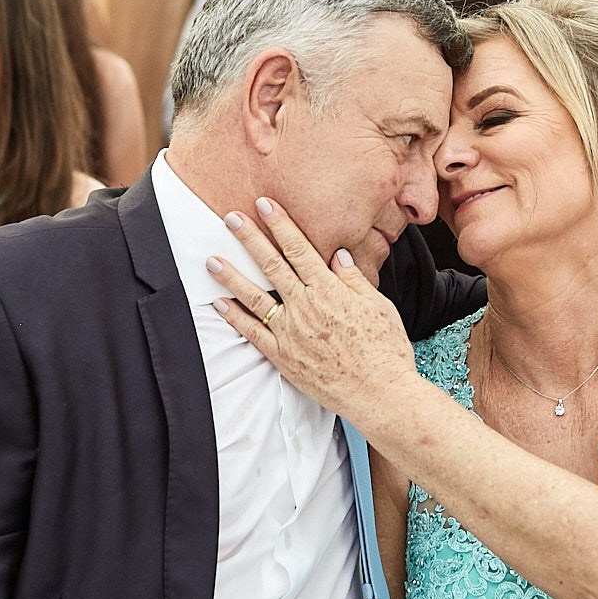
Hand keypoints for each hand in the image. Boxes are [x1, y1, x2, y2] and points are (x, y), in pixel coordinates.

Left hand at [208, 199, 417, 419]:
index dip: (280, 224)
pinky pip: (253, 333)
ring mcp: (291, 332)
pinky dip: (235, 317)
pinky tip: (220, 303)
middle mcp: (306, 307)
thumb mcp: (378, 306)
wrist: (380, 393)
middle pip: (272, 265)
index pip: (299, 248)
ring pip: (255, 297)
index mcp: (329, 290)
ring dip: (231, 276)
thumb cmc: (385, 350)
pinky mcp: (283, 357)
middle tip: (231, 218)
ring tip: (212, 260)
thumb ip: (353, 280)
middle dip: (250, 238)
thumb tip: (337, 256)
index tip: (264, 205)